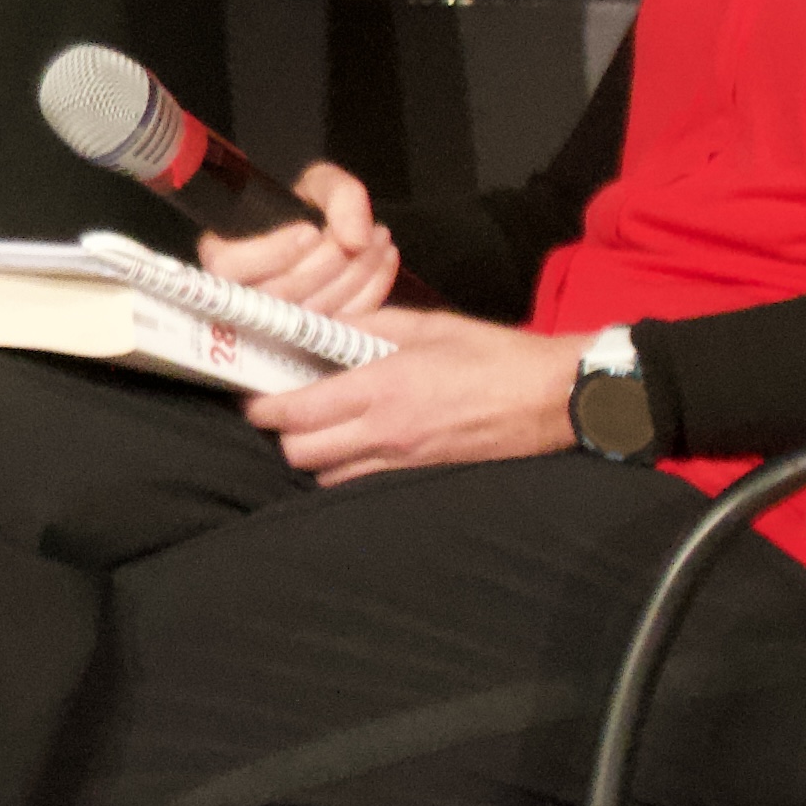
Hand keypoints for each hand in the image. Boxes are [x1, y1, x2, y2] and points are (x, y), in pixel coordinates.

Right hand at [203, 159, 400, 321]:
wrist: (329, 232)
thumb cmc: (311, 209)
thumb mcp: (319, 184)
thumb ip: (339, 196)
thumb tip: (355, 240)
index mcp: (226, 259)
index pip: (228, 267)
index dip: (272, 253)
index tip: (311, 232)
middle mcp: (245, 298)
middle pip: (277, 293)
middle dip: (325, 263)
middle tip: (358, 237)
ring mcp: (281, 326)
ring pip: (311, 312)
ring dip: (355, 273)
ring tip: (379, 237)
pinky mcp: (317, 338)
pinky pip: (343, 324)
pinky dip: (372, 289)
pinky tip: (385, 256)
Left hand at [248, 312, 578, 484]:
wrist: (553, 398)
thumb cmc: (493, 355)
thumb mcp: (426, 324)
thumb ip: (368, 325)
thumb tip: (326, 327)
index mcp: (382, 389)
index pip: (299, 412)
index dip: (264, 407)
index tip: (252, 396)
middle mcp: (386, 432)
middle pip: (302, 454)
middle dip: (281, 435)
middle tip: (281, 409)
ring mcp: (404, 460)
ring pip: (328, 476)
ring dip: (313, 455)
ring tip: (315, 426)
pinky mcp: (421, 474)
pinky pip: (363, 481)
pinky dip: (345, 467)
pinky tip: (351, 442)